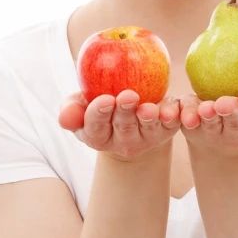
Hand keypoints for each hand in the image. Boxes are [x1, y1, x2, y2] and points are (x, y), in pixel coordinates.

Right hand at [58, 89, 181, 161]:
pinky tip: (171, 110)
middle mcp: (122, 142)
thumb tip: (64, 118)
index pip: (96, 127)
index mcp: (98, 136)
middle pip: (123, 127)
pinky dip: (172, 116)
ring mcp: (146, 138)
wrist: (130, 107)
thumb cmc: (101, 104)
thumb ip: (71, 109)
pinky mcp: (167, 129)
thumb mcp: (82, 104)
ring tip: (148, 108)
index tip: (104, 99)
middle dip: (125, 112)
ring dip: (148, 118)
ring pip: (148, 128)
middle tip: (128, 96)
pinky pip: (171, 123)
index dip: (99, 114)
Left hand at [179, 79, 237, 157]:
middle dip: (232, 114)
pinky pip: (189, 122)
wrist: (230, 114)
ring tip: (204, 108)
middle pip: (236, 123)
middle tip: (225, 103)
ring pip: (211, 125)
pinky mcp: (195, 128)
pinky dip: (186, 116)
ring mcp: (217, 131)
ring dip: (207, 118)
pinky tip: (183, 110)